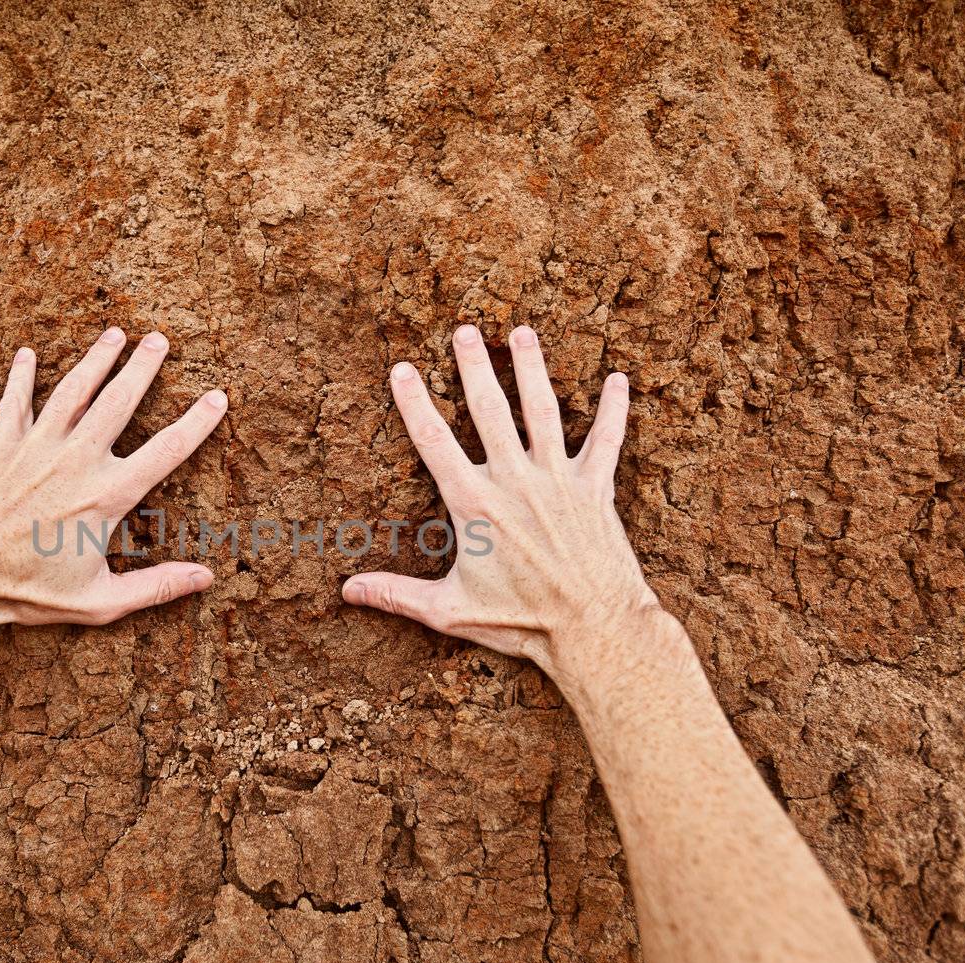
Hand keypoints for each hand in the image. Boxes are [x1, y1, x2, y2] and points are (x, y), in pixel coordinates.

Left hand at [0, 326, 227, 643]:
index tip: (218, 397)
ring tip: (115, 333)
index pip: (165, 451)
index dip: (197, 423)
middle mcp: (74, 462)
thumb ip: (154, 588)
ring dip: (95, 359)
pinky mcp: (1, 448)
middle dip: (142, 367)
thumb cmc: (25, 591)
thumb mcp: (98, 601)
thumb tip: (205, 578)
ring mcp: (35, 449)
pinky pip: (14, 403)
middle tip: (160, 339)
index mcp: (105, 496)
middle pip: (118, 402)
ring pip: (72, 391)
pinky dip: (21, 377)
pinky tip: (27, 354)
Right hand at [342, 323, 655, 677]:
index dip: (415, 403)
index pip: (435, 442)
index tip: (402, 369)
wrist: (593, 629)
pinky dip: (614, 409)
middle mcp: (516, 482)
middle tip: (465, 331)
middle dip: (475, 368)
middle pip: (490, 411)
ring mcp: (559, 481)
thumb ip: (397, 595)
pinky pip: (607, 440)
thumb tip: (347, 591)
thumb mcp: (449, 611)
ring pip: (543, 411)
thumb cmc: (521, 622)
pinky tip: (617, 379)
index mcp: (475, 505)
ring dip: (532, 369)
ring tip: (522, 333)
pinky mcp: (596, 490)